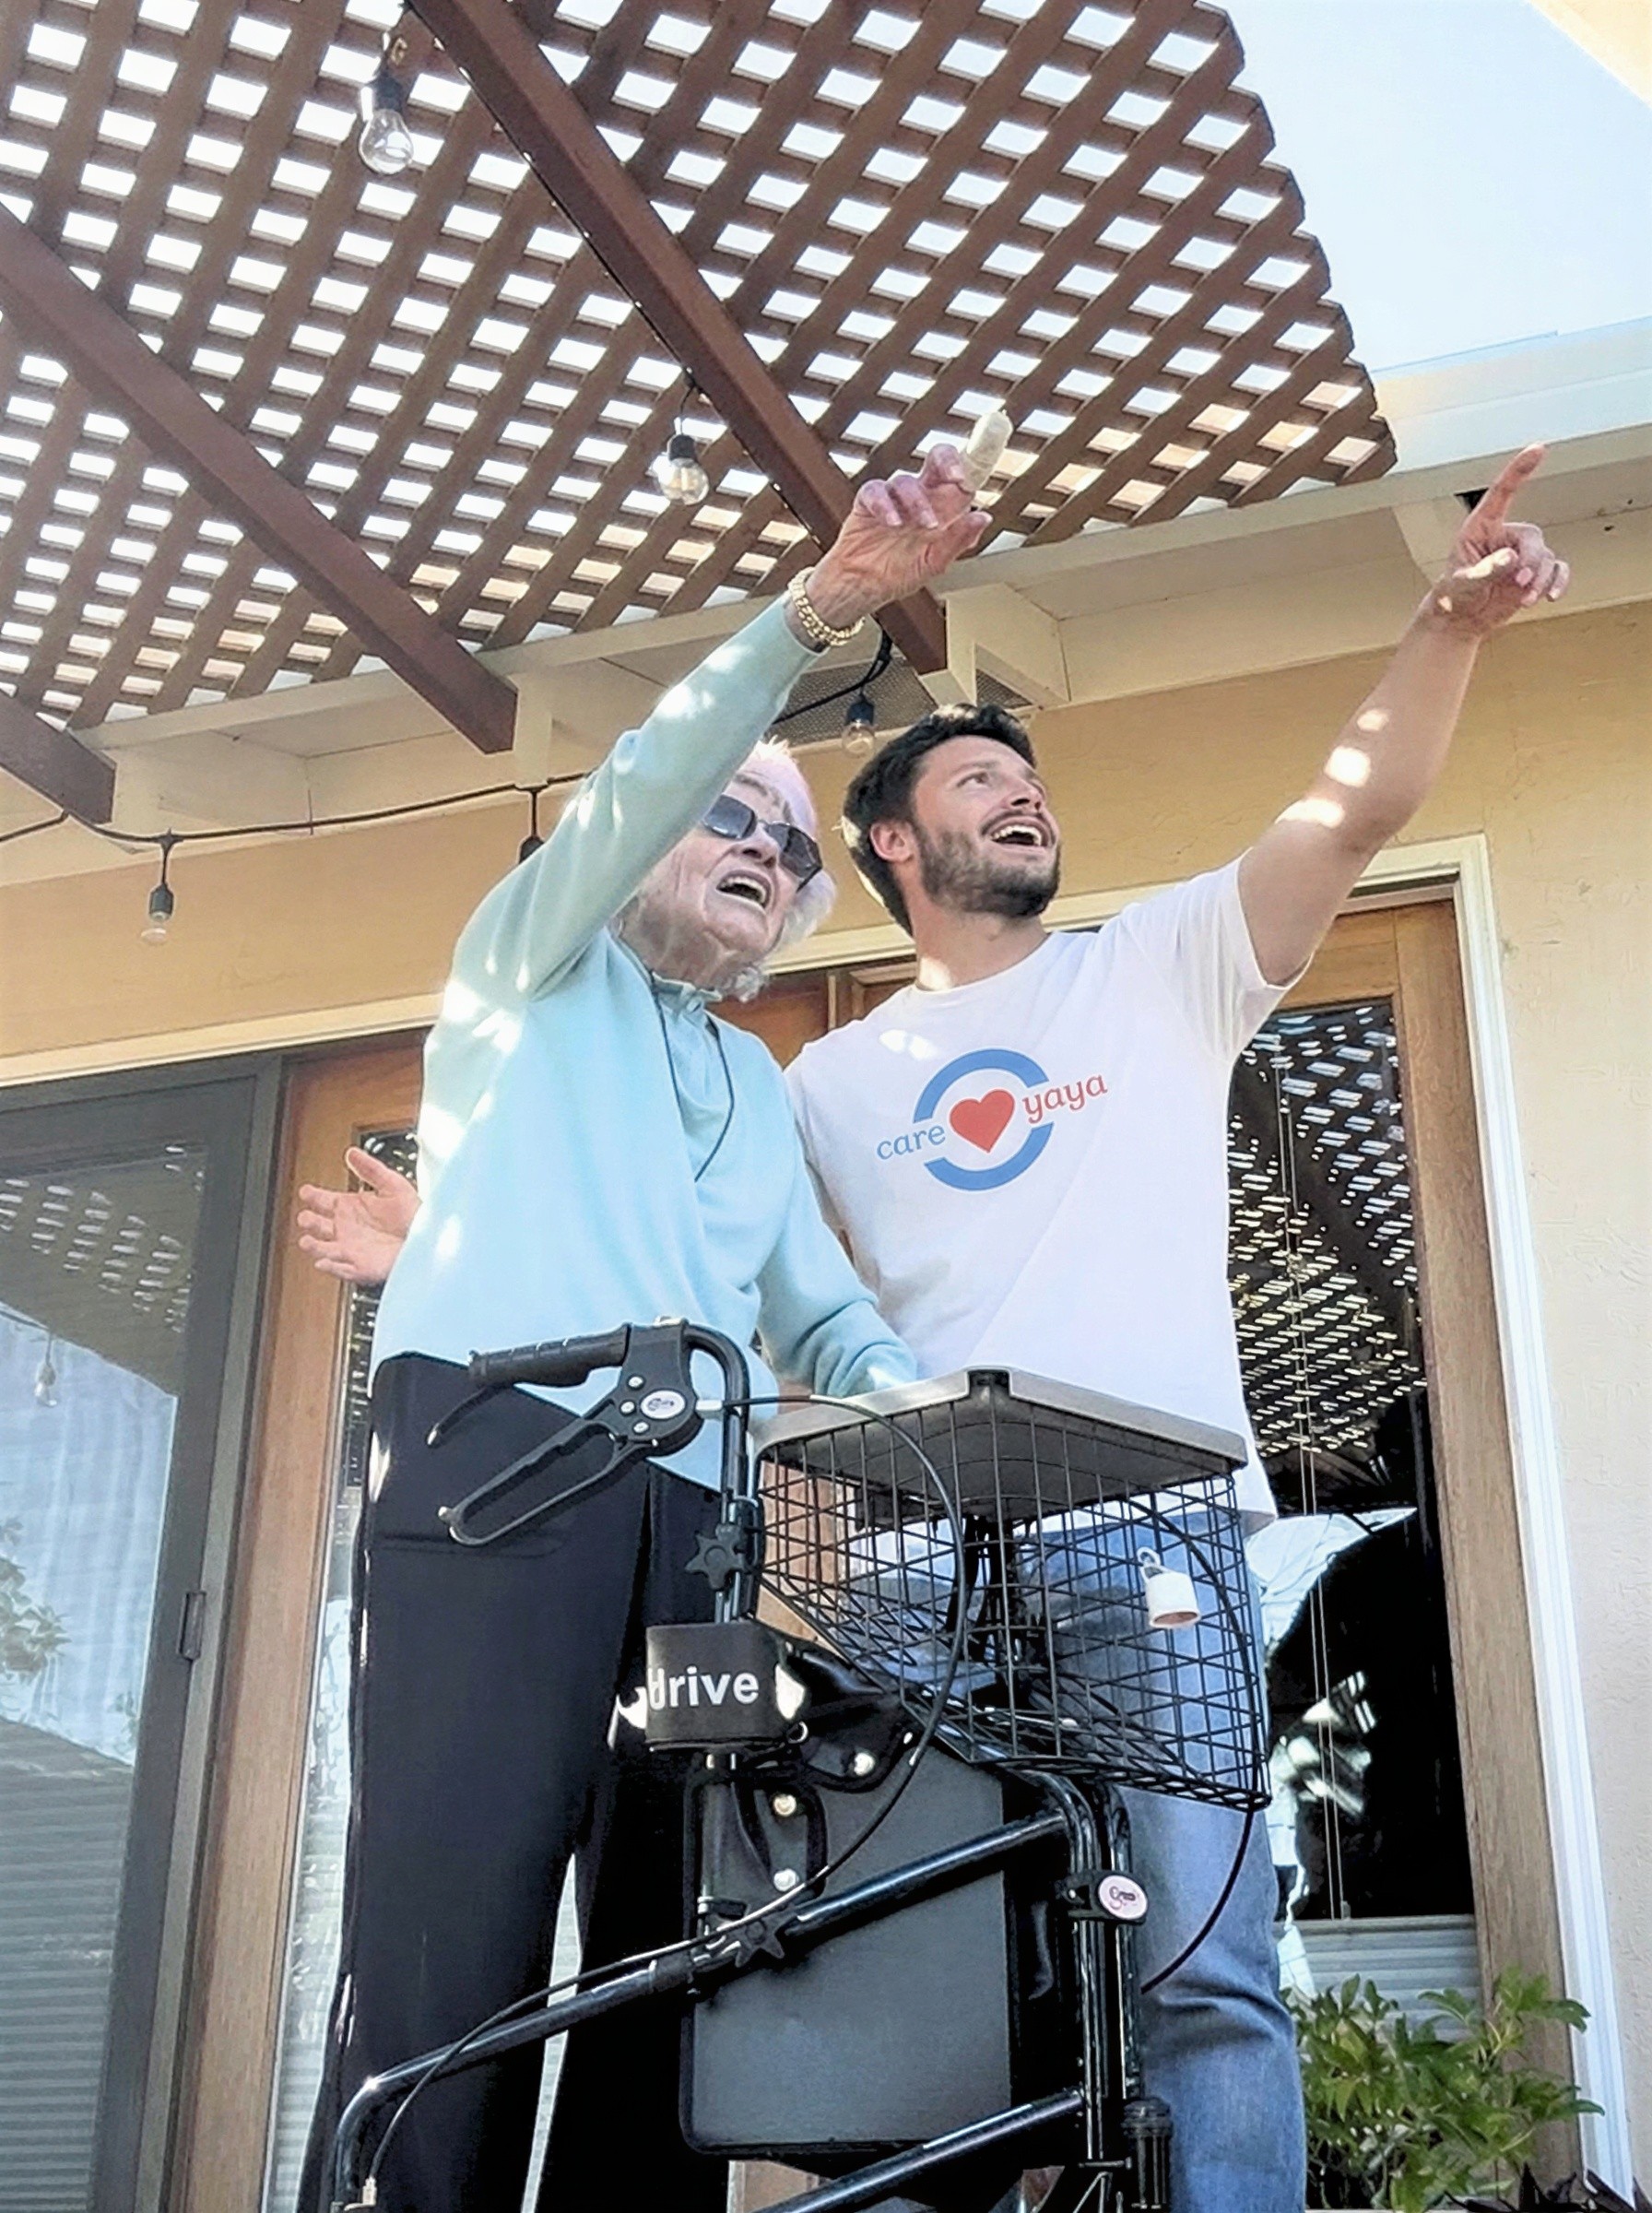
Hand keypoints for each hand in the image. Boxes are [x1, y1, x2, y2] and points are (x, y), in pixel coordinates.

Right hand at [296, 1146, 418, 1286]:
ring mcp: (351, 1248)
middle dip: (309, 1221)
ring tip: (307, 1241)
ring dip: (314, 1246)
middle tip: (305, 1217)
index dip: (312, 1196)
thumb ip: (370, 1168)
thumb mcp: (393, 1184)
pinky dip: (331, 1267)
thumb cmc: (414, 1213)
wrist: (429, 1238)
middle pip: (318, 1225)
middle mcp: (347, 1228)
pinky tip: (323, 1262)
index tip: (305, 1191)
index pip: (323, 1200)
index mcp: (352, 1207)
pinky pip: (341, 1269)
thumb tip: (352, 1153)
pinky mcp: (360, 1266)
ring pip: (324, 1249)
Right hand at [805, 445, 989, 629]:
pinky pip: (875, 492)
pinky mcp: (867, 503)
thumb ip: (958, 540)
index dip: (968, 471)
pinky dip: (885, 505)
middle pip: (934, 461)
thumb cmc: (898, 573)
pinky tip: (893, 522)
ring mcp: (893, 498)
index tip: (972, 480)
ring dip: (918, 502)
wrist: (863, 588)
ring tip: (925, 526)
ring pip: (906, 481)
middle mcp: (918, 498)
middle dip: (946, 462)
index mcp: (939, 509)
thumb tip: (982, 518)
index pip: (957, 479)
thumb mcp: (935, 562)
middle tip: (955, 477)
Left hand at [1425, 445, 1569, 637]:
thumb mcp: (1462, 584)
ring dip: (1540, 580)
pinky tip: (1552, 596)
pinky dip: (1558, 582)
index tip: (1538, 449)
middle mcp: (1504, 537)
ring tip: (1524, 599)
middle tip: (1520, 584)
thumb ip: (1484, 571)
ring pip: (1547, 557)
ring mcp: (1521, 555)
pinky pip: (1557, 570)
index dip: (1520, 470)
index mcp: (1481, 528)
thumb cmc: (1452, 596)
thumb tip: (1510, 558)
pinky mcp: (1533, 574)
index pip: (1503, 493)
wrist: (1459, 620)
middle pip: (1533, 538)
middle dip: (1531, 562)